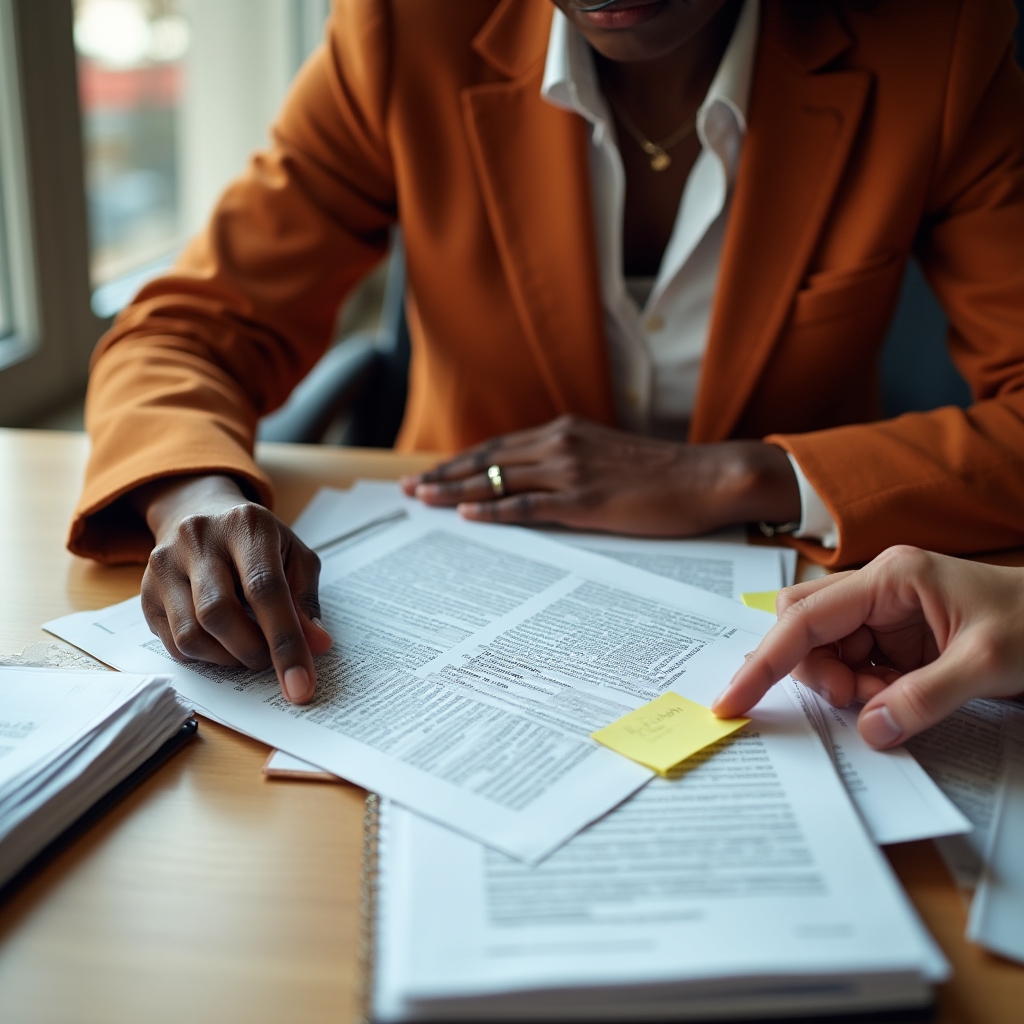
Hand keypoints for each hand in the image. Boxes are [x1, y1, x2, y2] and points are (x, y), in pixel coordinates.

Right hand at [132, 475, 332, 703]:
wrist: (198, 512)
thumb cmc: (257, 542)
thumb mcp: (294, 557)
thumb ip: (305, 600)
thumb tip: (317, 645)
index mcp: (246, 525)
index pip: (266, 590)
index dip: (286, 642)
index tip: (301, 686)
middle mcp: (198, 539)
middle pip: (220, 614)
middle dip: (253, 652)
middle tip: (271, 660)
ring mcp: (165, 565)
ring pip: (191, 635)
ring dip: (228, 658)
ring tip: (249, 649)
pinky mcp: (146, 592)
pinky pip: (173, 643)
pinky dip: (206, 656)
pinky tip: (223, 642)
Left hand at [401, 415, 800, 535]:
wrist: (707, 477)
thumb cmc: (662, 473)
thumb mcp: (607, 456)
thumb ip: (571, 461)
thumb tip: (539, 481)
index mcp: (565, 432)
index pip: (498, 446)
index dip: (462, 460)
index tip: (432, 472)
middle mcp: (561, 444)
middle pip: (488, 459)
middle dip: (445, 473)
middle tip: (411, 488)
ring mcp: (571, 471)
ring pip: (498, 479)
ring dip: (456, 491)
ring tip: (423, 500)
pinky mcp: (585, 500)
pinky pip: (527, 505)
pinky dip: (493, 511)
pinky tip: (468, 516)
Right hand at [712, 546, 1023, 747]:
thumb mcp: (988, 663)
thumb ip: (924, 699)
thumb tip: (871, 731)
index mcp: (891, 577)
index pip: (805, 619)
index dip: (765, 662)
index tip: (734, 699)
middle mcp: (878, 588)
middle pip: (804, 627)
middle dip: (815, 671)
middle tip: (859, 701)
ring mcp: (885, 611)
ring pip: (826, 650)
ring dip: (845, 685)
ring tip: (892, 700)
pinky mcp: (895, 635)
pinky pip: (853, 664)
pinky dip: (864, 689)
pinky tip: (897, 696)